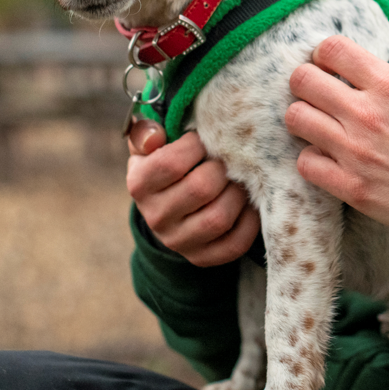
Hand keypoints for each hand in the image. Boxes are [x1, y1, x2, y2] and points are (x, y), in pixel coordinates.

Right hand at [126, 120, 259, 266]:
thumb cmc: (163, 162)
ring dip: (237, 193)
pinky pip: (234, 244)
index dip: (196, 146)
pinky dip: (248, 222)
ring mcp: (178, 241)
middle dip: (222, 168)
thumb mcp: (149, 145)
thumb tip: (155, 136)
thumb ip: (147, 132)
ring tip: (238, 179)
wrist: (166, 205)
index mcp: (140, 185)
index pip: (172, 163)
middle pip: (201, 189)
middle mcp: (155, 217)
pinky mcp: (201, 257)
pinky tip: (247, 203)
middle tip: (228, 158)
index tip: (204, 139)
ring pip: (219, 218)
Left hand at [285, 35, 388, 229]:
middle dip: (304, 84)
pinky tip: (327, 159)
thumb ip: (384, 83)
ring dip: (304, 119)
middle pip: (303, 80)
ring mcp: (355, 150)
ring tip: (317, 126)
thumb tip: (354, 74)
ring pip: (296, 118)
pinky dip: (313, 160)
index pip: (332, 49)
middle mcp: (367, 113)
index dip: (321, 54)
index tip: (324, 64)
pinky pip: (306, 162)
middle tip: (314, 94)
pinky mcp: (350, 185)